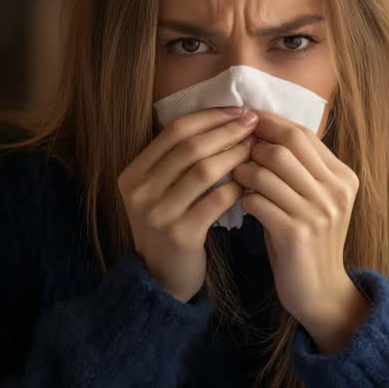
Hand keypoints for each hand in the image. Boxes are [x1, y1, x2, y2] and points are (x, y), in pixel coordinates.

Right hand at [119, 107, 258, 301]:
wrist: (161, 277)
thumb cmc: (170, 225)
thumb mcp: (160, 191)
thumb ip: (179, 160)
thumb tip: (224, 118)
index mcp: (133, 174)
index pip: (174, 131)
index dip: (209, 117)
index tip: (238, 110)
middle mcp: (140, 192)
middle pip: (189, 147)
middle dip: (227, 131)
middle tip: (254, 123)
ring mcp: (157, 214)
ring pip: (204, 170)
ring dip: (235, 155)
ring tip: (256, 148)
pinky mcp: (180, 235)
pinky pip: (216, 200)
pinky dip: (236, 186)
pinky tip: (250, 181)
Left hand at [232, 113, 368, 354]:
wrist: (321, 291)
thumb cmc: (308, 240)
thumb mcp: (314, 200)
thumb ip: (299, 169)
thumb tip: (260, 130)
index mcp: (343, 177)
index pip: (303, 134)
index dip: (271, 123)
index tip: (245, 120)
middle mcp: (335, 192)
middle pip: (286, 146)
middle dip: (254, 144)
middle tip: (235, 151)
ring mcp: (318, 213)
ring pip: (268, 170)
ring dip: (244, 170)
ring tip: (236, 177)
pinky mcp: (297, 234)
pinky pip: (258, 200)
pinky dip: (244, 197)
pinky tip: (242, 202)